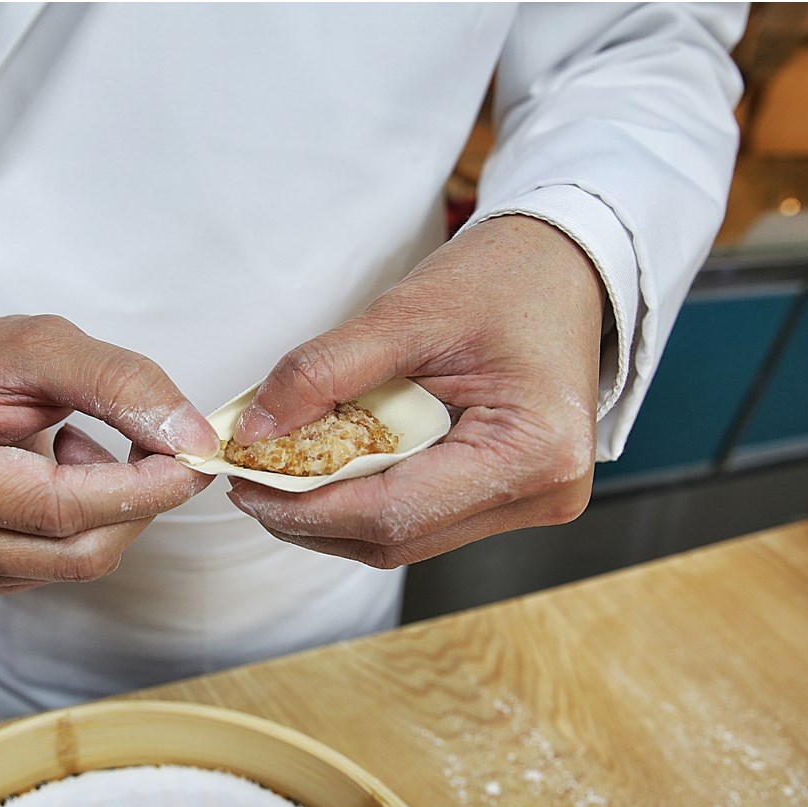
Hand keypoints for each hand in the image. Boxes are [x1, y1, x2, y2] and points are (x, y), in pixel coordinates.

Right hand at [0, 315, 218, 593]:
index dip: (139, 488)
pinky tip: (59, 476)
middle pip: (72, 550)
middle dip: (137, 502)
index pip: (56, 506)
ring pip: (75, 564)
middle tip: (156, 446)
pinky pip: (60, 568)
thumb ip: (120, 383)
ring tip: (79, 447)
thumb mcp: (45, 345)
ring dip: (111, 509)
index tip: (192, 459)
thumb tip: (188, 440)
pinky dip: (87, 523)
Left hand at [227, 215, 605, 567]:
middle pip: (395, 538)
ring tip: (274, 474)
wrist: (563, 267)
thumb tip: (257, 428)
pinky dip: (363, 499)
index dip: (306, 506)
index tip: (244, 481)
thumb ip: (326, 371)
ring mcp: (528, 503)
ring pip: (402, 537)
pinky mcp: (507, 496)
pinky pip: (420, 517)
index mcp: (532, 452)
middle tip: (246, 480)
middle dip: (309, 515)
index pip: (394, 512)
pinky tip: (324, 471)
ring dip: (331, 513)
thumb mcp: (408, 312)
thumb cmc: (505, 278)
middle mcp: (541, 494)